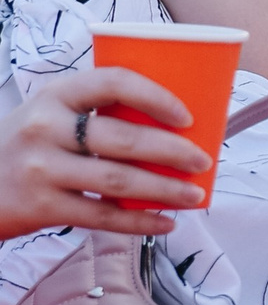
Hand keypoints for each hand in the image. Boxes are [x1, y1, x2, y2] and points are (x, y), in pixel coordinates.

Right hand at [0, 65, 205, 237]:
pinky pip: (102, 217)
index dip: (155, 96)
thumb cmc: (25, 146)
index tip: (186, 115)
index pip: (113, 81)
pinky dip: (139, 222)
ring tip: (194, 195)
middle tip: (204, 161)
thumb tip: (169, 127)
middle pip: (123, 139)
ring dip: (165, 190)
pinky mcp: (41, 207)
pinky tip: (166, 222)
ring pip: (118, 182)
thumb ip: (94, 114)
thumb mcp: (50, 114)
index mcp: (56, 95)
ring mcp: (41, 169)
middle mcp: (46, 128)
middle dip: (173, 152)